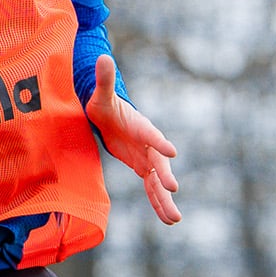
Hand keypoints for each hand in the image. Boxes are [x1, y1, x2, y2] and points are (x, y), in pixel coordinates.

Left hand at [85, 55, 179, 224]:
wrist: (108, 115)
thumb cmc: (103, 104)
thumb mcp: (100, 96)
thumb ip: (104, 80)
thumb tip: (102, 57)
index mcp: (140, 126)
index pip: (150, 134)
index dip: (159, 142)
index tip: (171, 152)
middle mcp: (148, 144)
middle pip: (158, 162)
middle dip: (164, 175)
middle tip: (173, 189)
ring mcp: (147, 158)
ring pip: (157, 182)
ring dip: (165, 200)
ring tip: (175, 219)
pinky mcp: (142, 168)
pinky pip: (152, 189)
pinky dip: (158, 203)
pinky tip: (168, 219)